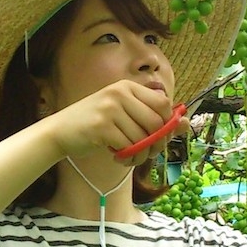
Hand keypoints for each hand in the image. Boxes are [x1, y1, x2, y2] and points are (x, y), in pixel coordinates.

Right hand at [44, 80, 175, 166]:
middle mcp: (119, 93)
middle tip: (147, 153)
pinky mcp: (101, 126)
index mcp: (127, 87)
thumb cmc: (94, 124)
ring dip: (140, 155)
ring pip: (142, 138)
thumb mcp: (124, 115)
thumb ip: (154, 118)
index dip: (167, 124)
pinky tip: (117, 158)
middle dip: (156, 144)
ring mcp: (109, 108)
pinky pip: (127, 147)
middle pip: (156, 122)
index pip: (163, 103)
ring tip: (129, 158)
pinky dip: (127, 159)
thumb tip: (186, 123)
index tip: (158, 138)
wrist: (59, 131)